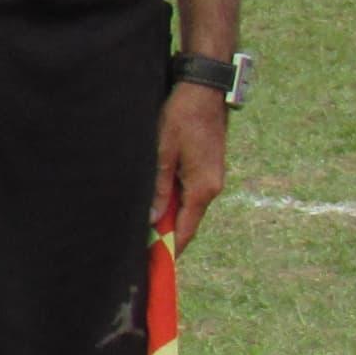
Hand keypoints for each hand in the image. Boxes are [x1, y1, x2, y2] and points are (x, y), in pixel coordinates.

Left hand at [152, 80, 230, 247]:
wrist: (204, 91)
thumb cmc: (182, 117)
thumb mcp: (163, 152)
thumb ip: (159, 187)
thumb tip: (155, 219)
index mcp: (203, 188)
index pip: (186, 229)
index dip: (171, 248)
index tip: (156, 263)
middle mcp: (212, 186)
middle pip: (186, 220)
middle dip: (166, 235)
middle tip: (143, 249)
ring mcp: (212, 177)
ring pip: (187, 206)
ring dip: (168, 217)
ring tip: (146, 230)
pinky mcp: (207, 168)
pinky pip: (189, 192)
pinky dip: (174, 202)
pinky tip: (157, 204)